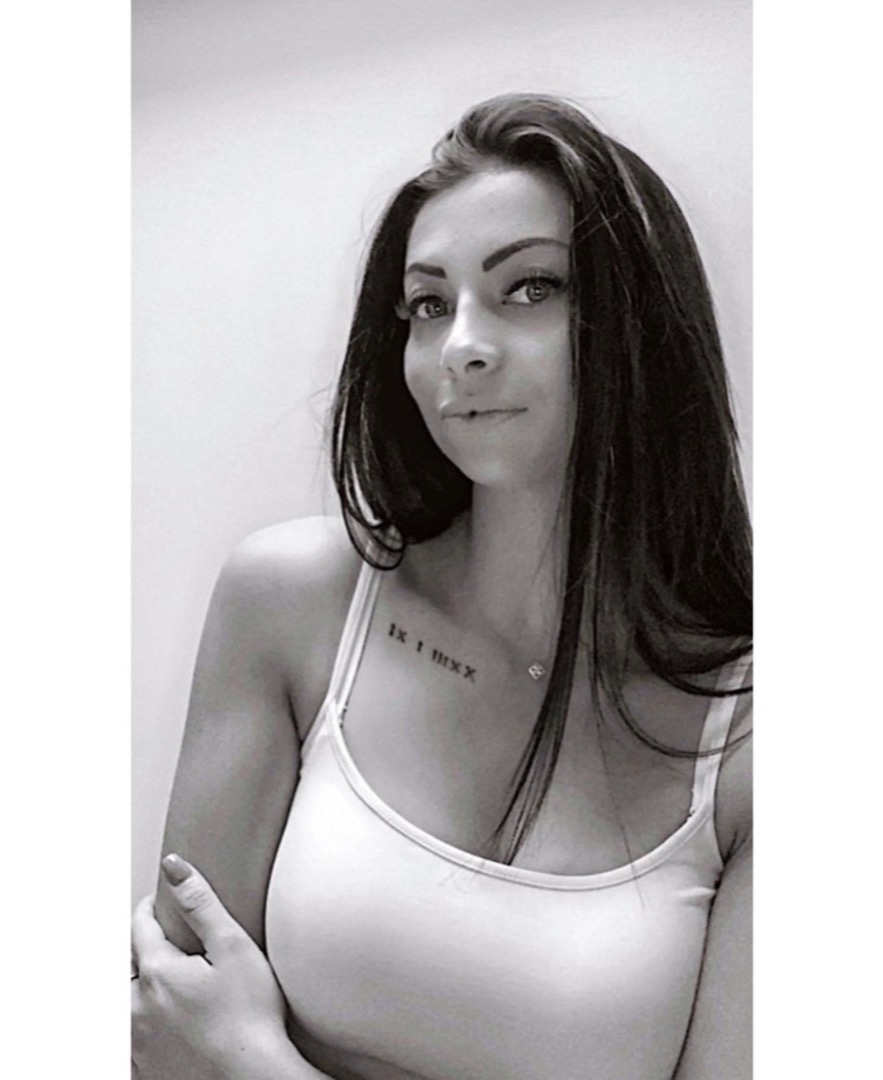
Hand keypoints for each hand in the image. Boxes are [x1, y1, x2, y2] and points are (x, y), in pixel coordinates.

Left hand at [131, 854, 294, 1079]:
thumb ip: (201, 903)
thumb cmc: (251, 1020)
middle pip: (131, 965)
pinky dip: (148, 1025)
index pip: (139, 926)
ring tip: (176, 984)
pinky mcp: (146, 1068)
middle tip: (173, 944)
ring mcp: (138, 1042)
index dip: (150, 907)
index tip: (158, 901)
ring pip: (129, 1003)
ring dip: (145, 988)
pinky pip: (134, 1039)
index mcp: (157, 972)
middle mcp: (136, 1008)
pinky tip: (173, 1025)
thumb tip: (173, 867)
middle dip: (146, 950)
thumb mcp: (234, 948)